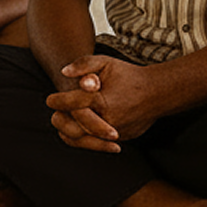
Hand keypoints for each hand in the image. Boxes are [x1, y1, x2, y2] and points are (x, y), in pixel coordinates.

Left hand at [44, 56, 160, 151]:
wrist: (157, 93)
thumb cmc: (128, 76)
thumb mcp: (106, 62)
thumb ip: (84, 63)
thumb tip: (63, 72)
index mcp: (101, 100)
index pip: (72, 103)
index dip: (57, 101)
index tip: (50, 99)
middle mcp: (107, 119)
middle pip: (72, 127)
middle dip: (60, 119)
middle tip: (54, 110)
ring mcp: (114, 133)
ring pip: (82, 140)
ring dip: (68, 131)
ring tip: (62, 120)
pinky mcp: (119, 140)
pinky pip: (94, 144)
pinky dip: (82, 138)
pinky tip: (75, 129)